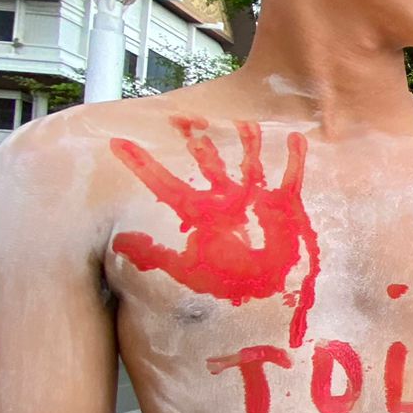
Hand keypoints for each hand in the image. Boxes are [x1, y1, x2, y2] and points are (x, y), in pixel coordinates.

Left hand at [110, 118, 318, 348]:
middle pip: (208, 164)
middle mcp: (225, 201)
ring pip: (248, 163)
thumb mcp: (186, 269)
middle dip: (197, 143)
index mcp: (200, 214)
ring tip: (245, 123)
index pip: (164, 185)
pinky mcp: (283, 206)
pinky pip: (290, 177)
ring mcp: (255, 200)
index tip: (118, 144)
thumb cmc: (228, 283)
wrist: (267, 294)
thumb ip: (154, 255)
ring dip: (248, 144)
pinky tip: (295, 137)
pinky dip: (294, 158)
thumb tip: (118, 241)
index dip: (141, 165)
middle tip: (183, 119)